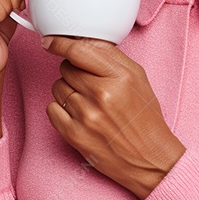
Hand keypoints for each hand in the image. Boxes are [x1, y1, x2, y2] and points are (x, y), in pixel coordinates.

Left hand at [43, 36, 186, 199]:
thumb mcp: (139, 79)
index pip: (78, 51)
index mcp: (119, 77)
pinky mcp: (73, 134)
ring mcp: (85, 115)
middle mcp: (100, 94)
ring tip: (88, 101)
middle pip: (66, 68)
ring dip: (68, 90)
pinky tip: (79, 115)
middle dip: (75, 71)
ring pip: (57, 87)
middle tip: (90, 83)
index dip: (59, 43)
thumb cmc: (144, 118)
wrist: (148, 158)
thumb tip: (85, 41)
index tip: (49, 41)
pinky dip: (61, 110)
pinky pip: (51, 109)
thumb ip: (113, 58)